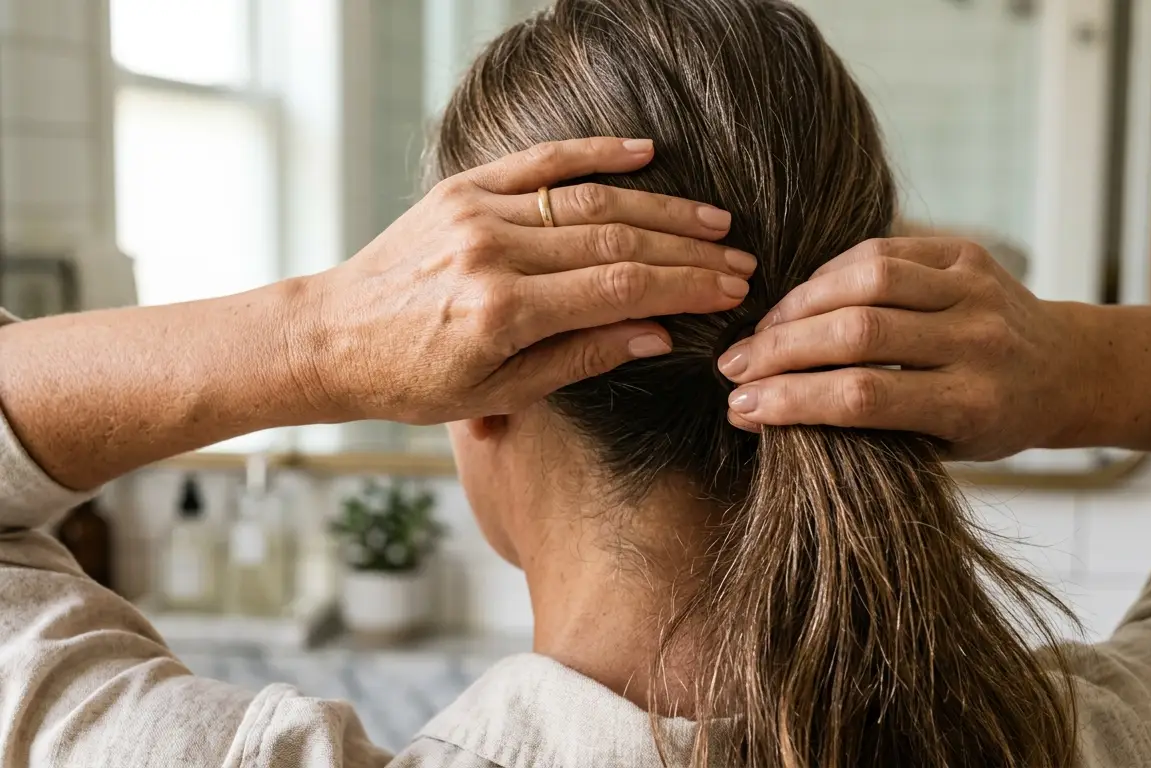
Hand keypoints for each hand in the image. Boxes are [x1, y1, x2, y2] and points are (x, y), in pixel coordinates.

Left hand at [297, 137, 753, 424]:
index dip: (685, 287)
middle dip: (687, 252)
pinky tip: (646, 153)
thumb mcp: (500, 393)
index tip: (731, 290)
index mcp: (502, 311)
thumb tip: (660, 334)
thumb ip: (582, 357)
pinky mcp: (462, 189)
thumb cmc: (413, 381)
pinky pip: (540, 162)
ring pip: (590, 200)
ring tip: (713, 220)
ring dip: (660, 209)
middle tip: (739, 260)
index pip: (621, 287)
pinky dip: (595, 153)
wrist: (331, 338)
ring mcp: (477, 212)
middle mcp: (493, 252)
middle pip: (617, 241)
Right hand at [716, 238, 1092, 460]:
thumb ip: (865, 428)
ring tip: (761, 331)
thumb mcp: (939, 447)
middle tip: (732, 366)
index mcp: (971, 404)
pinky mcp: (967, 254)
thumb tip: (757, 410)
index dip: (791, 400)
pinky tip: (802, 299)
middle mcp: (979, 342)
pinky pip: (882, 250)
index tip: (741, 408)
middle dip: (780, 349)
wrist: (1066, 370)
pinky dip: (831, 274)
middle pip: (858, 333)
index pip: (863, 398)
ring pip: (866, 280)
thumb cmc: (991, 422)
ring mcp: (975, 291)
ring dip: (797, 306)